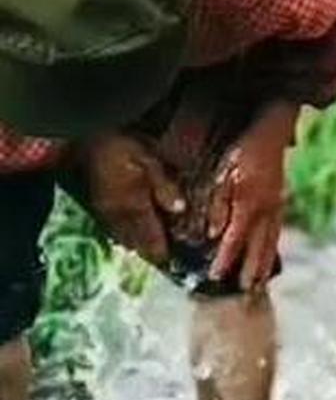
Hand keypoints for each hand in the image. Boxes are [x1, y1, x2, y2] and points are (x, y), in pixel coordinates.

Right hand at [79, 133, 184, 265]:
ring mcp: (104, 211)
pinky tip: (131, 232)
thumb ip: (164, 186)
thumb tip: (180, 209)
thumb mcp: (150, 160)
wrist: (90, 138)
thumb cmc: (124, 146)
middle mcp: (116, 214)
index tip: (171, 260)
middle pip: (134, 241)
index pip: (149, 235)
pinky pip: (112, 228)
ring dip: (136, 244)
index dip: (160, 250)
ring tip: (149, 248)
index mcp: (132, 205)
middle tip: (163, 258)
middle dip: (148, 251)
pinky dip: (124, 234)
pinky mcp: (98, 205)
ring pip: (122, 237)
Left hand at [207, 106, 295, 290]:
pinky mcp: (281, 197)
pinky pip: (277, 228)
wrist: (274, 129)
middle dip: (252, 269)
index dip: (225, 259)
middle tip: (246, 292)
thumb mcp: (225, 172)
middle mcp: (266, 208)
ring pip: (271, 239)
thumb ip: (219, 204)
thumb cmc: (245, 148)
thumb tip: (212, 233)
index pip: (234, 239)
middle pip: (258, 245)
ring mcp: (276, 203)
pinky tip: (269, 251)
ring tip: (260, 281)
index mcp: (248, 203)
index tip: (216, 277)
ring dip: (265, 261)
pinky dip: (273, 244)